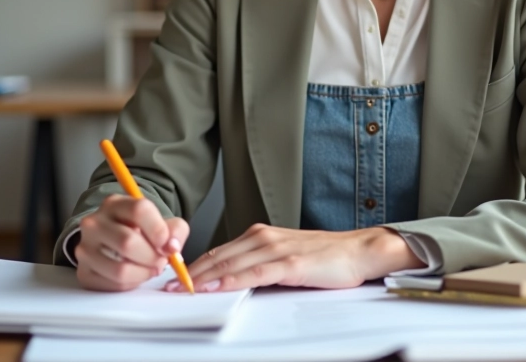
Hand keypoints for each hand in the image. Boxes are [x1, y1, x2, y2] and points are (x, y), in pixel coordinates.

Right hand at [75, 194, 189, 291]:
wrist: (114, 243)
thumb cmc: (141, 232)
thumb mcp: (162, 223)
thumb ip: (175, 230)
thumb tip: (172, 247)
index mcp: (115, 204)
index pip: (139, 209)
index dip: (158, 230)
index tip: (167, 244)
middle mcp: (94, 223)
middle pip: (128, 242)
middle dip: (152, 257)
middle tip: (161, 261)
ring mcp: (85, 248)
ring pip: (120, 269)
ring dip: (143, 273)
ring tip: (150, 269)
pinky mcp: (84, 272)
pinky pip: (113, 284)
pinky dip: (131, 284)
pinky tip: (135, 275)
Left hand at [166, 224, 423, 292]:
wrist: (359, 250)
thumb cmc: (326, 257)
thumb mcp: (286, 258)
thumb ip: (260, 265)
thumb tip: (234, 280)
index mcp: (261, 235)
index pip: (219, 251)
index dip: (194, 266)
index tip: (174, 278)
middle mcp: (264, 237)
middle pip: (218, 256)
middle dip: (190, 273)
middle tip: (167, 287)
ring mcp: (277, 249)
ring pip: (231, 263)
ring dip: (204, 277)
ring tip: (182, 289)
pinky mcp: (291, 263)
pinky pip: (254, 272)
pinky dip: (232, 279)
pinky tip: (217, 286)